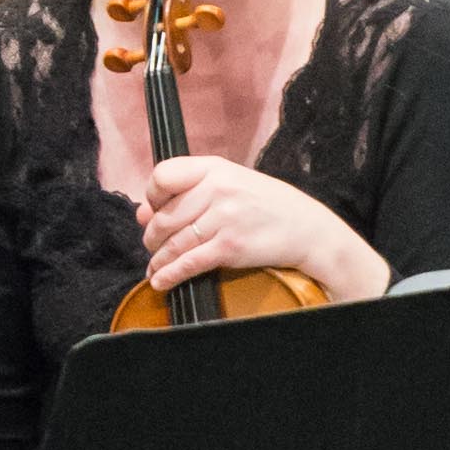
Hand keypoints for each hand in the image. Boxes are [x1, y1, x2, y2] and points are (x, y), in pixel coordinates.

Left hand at [135, 154, 391, 304]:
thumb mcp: (231, 184)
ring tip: (155, 268)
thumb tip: (141, 212)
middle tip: (154, 246)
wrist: (308, 229)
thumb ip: (189, 193)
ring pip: (173, 242)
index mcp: (215, 168)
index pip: (163, 176)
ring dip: (158, 260)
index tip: (153, 209)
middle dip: (153, 237)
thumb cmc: (268, 205)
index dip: (152, 196)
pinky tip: (161, 281)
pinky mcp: (230, 247)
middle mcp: (217, 189)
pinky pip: (188, 263)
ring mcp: (224, 218)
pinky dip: (169, 275)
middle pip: (164, 216)